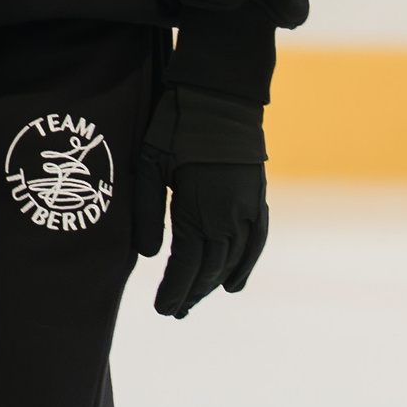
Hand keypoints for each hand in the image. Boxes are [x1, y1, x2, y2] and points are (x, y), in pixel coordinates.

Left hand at [131, 86, 269, 318]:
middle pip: (211, 268)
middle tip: (174, 311)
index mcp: (199, 209)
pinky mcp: (258, 196)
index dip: (176, 290)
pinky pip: (257, 240)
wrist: (220, 95)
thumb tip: (150, 255)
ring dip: (214, 283)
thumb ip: (149, 212)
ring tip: (195, 300)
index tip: (163, 308)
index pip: (188, 265)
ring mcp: (248, 207)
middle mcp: (229, 215)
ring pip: (233, 258)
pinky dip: (246, 265)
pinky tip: (234, 284)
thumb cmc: (177, 126)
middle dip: (192, 292)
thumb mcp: (151, 165)